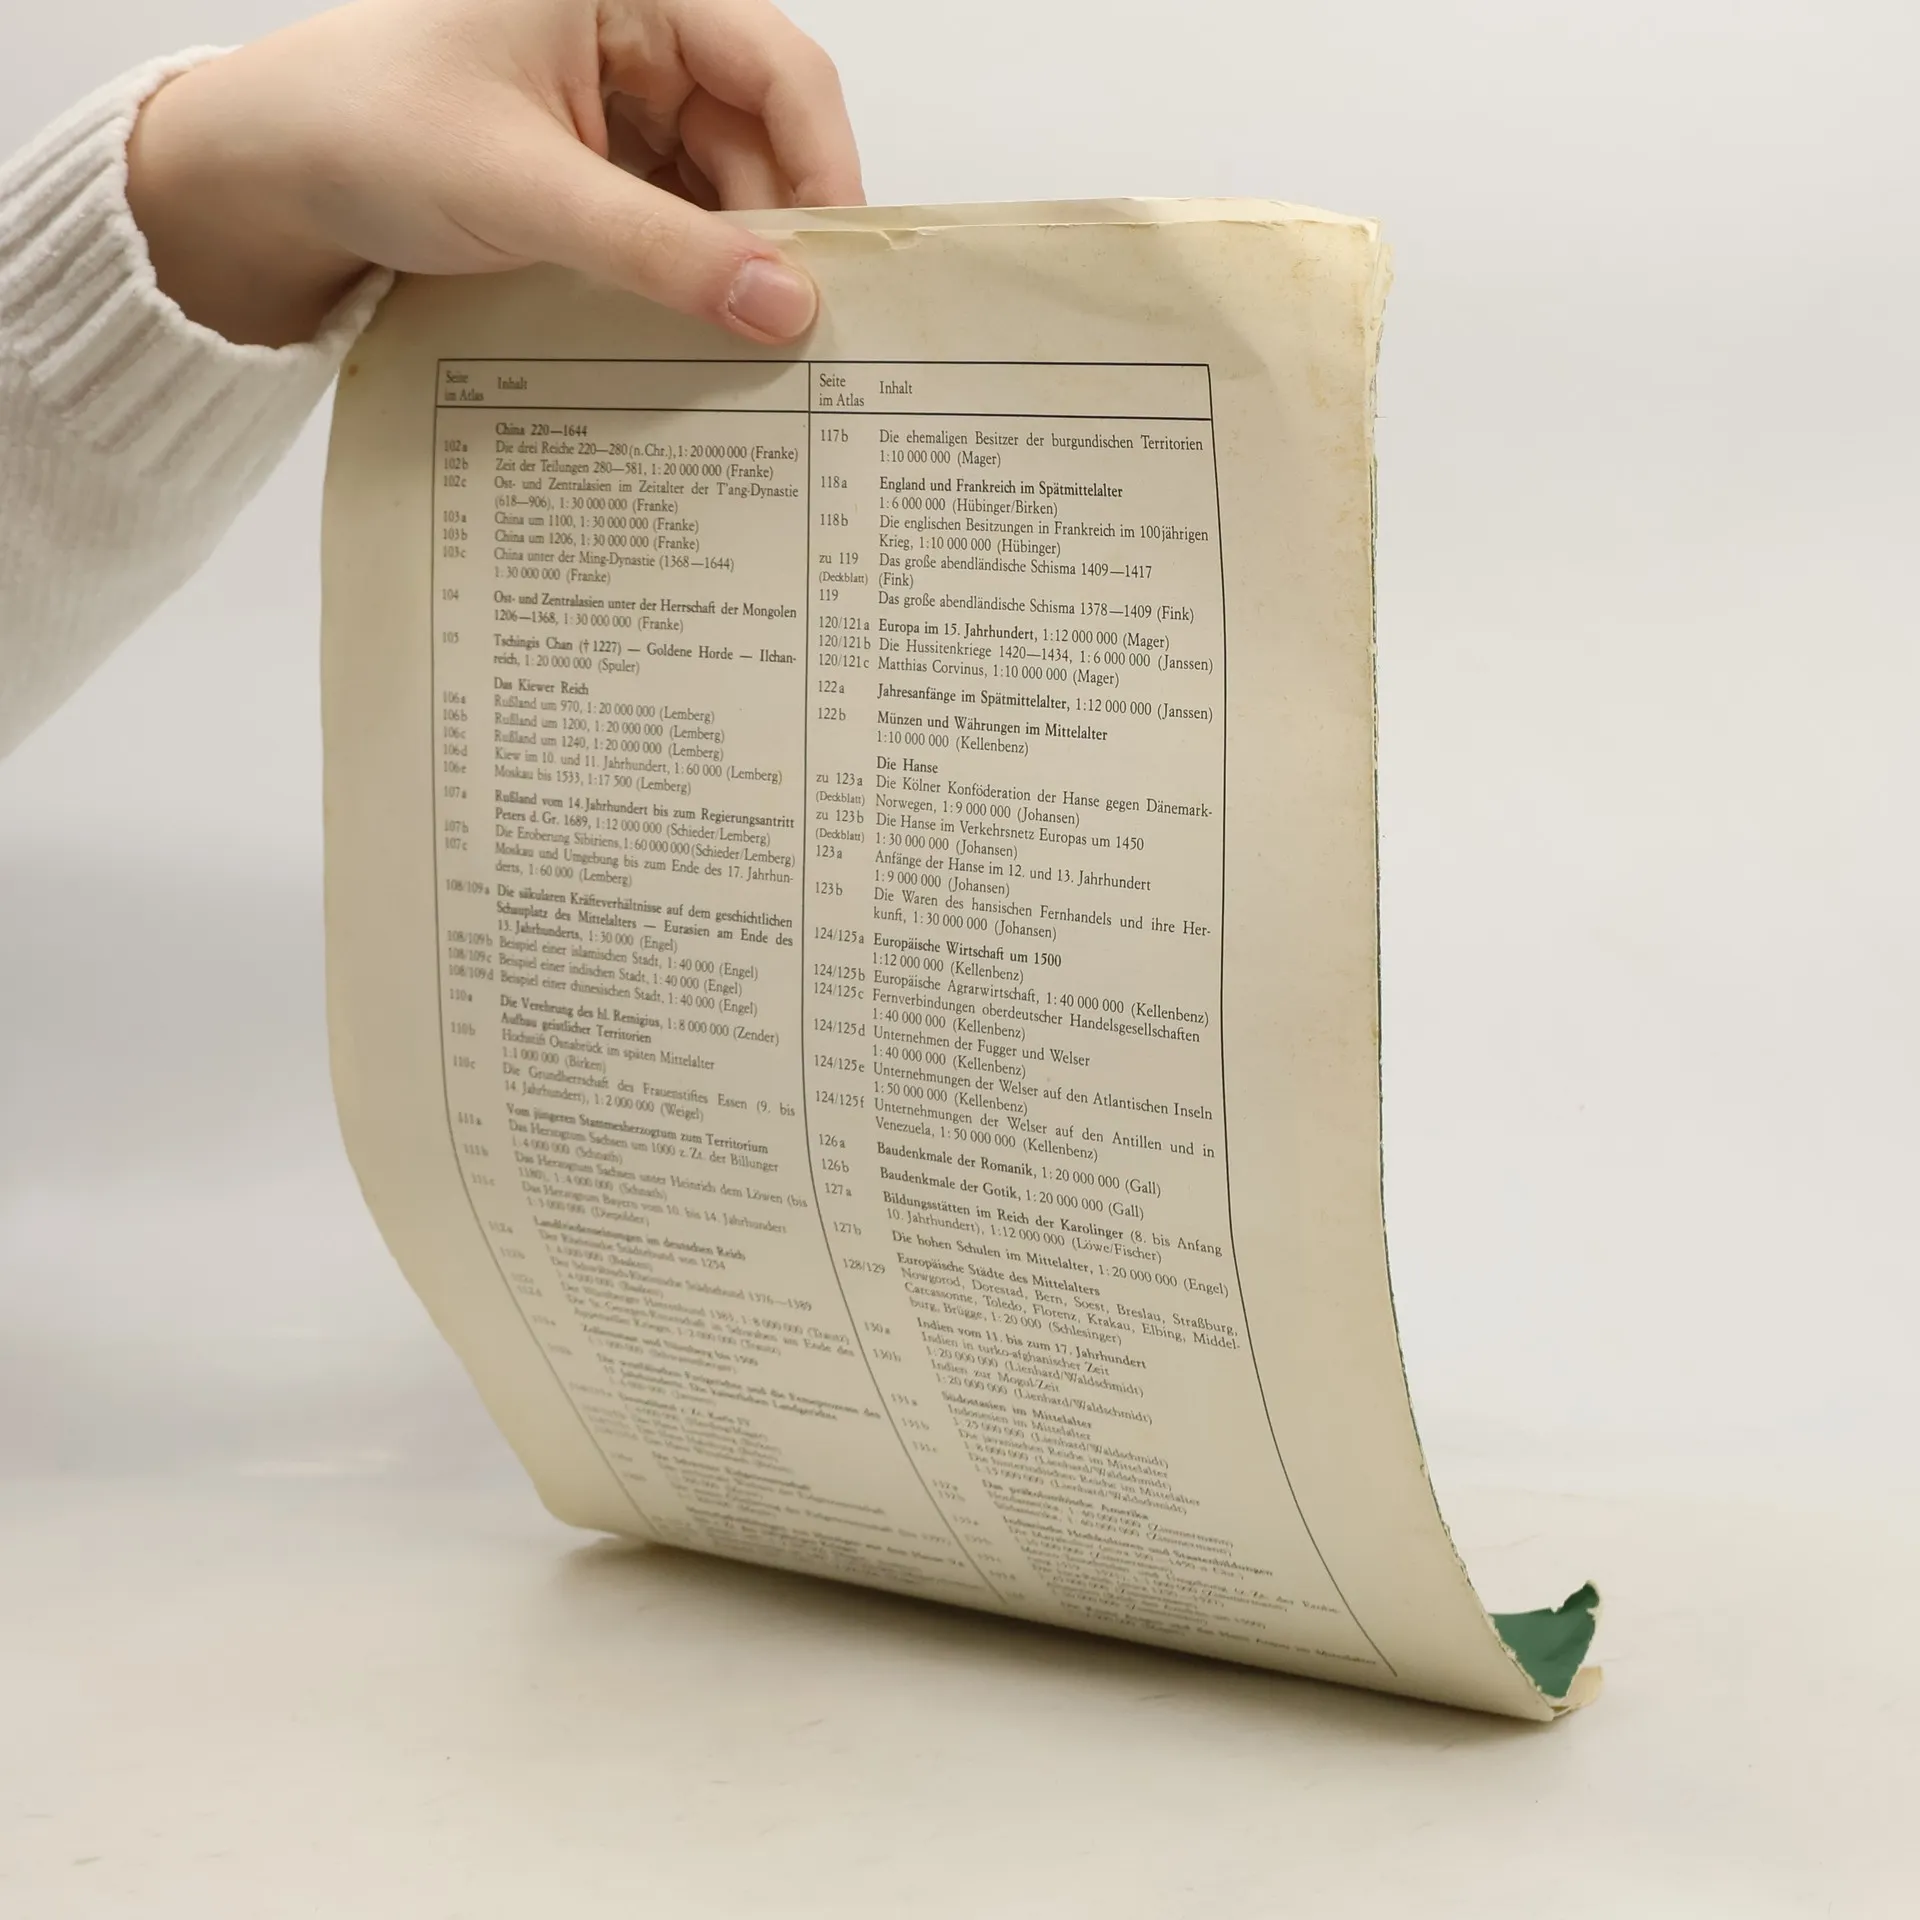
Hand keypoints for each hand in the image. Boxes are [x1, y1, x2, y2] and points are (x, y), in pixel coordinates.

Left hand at [125, 0, 861, 349]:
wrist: (269, 178)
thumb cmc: (364, 131)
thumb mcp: (524, 192)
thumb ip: (661, 249)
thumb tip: (785, 305)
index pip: (776, 69)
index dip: (825, 168)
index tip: (842, 271)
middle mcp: (635, 32)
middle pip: (760, 137)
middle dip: (779, 234)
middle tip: (797, 335)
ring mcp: (620, 102)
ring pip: (726, 187)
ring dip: (737, 265)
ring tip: (749, 345)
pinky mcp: (601, 165)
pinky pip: (680, 219)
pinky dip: (694, 274)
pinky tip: (700, 328)